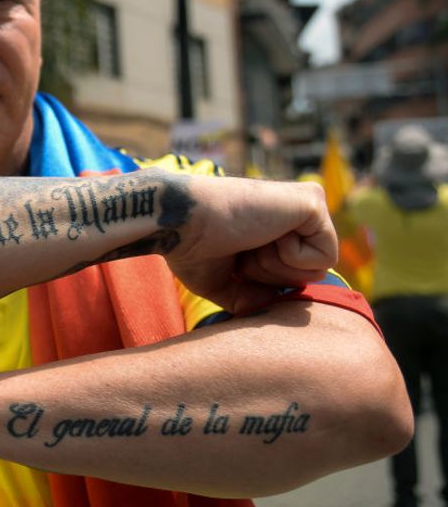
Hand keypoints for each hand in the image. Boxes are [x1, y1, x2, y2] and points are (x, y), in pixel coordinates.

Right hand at [164, 175, 336, 312]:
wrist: (181, 221)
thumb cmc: (191, 247)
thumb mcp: (221, 282)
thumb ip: (251, 296)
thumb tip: (276, 306)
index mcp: (271, 226)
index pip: (291, 273)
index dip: (261, 280)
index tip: (233, 259)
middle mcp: (291, 211)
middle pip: (307, 274)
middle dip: (270, 275)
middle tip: (243, 250)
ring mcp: (306, 203)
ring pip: (318, 268)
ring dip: (277, 266)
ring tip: (251, 239)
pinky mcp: (314, 201)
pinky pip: (326, 255)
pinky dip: (292, 257)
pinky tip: (267, 233)